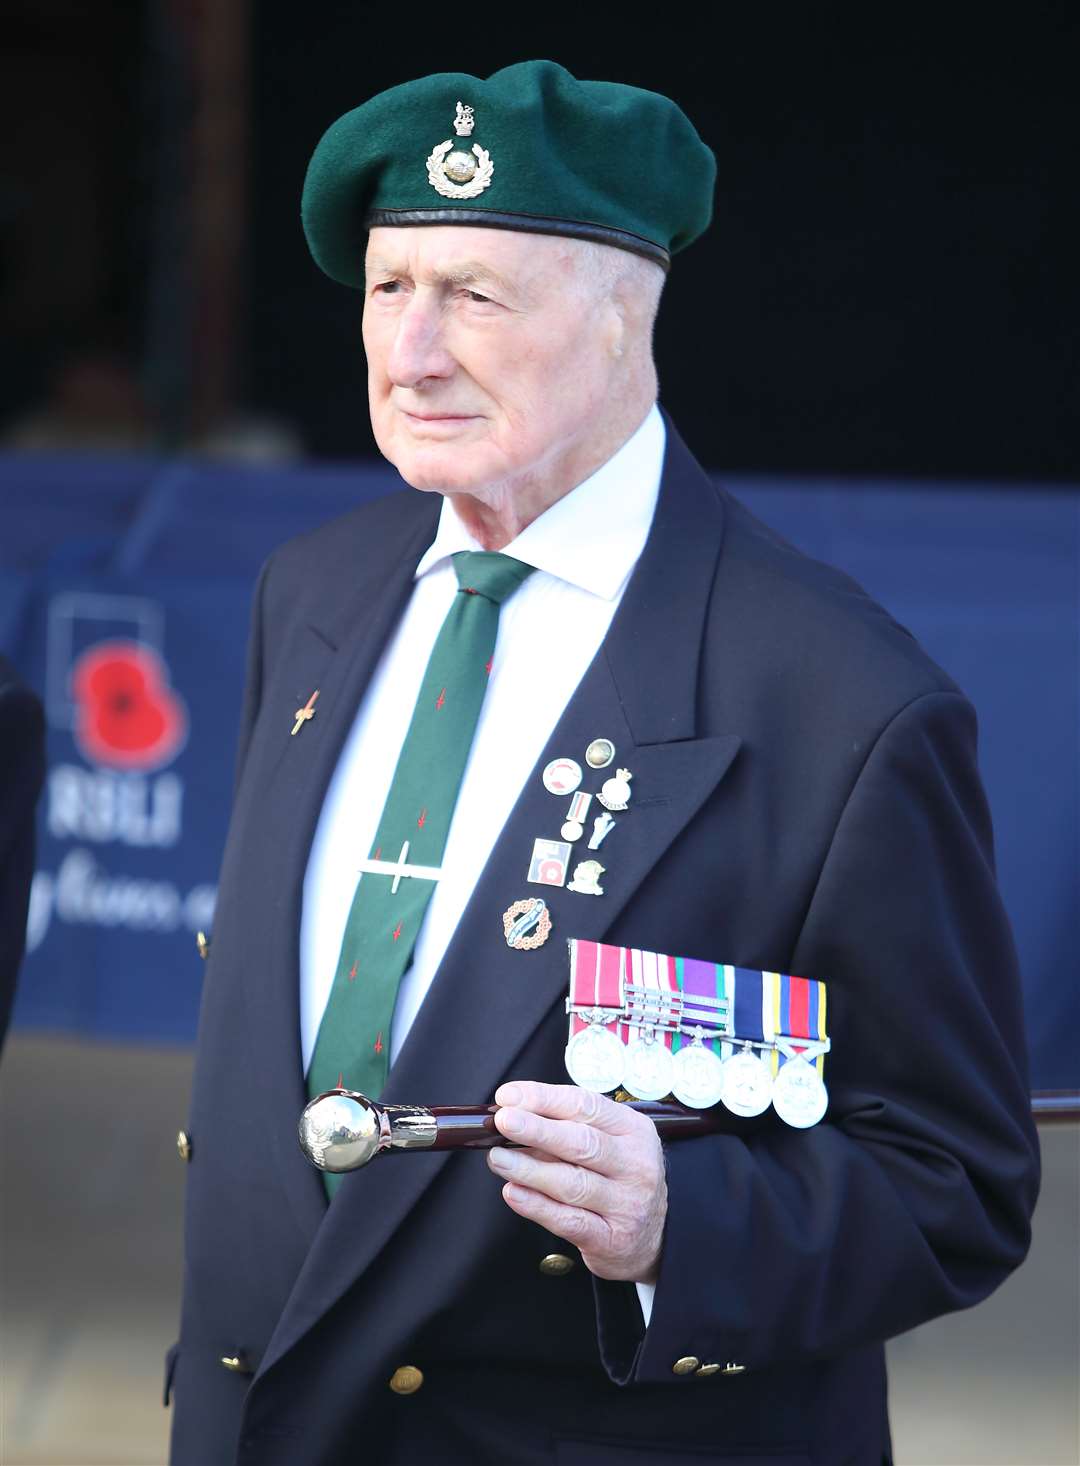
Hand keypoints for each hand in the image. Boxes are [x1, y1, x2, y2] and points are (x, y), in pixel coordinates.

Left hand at [486, 1080, 667, 1283]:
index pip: (586, 1106)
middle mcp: (635, 1165)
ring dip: (528, 1169)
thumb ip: (568, 1128)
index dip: (544, 1098)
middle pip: (581, 1142)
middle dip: (537, 1129)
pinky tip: (513, 1192)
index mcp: (634, 1130)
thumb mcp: (610, 1143)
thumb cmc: (620, 1179)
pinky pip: (568, 1220)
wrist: (655, 1237)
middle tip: (503, 1121)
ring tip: (498, 1158)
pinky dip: (536, 1206)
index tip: (509, 1097)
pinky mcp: (611, 1239)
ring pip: (571, 1183)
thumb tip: (514, 1116)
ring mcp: (626, 1204)